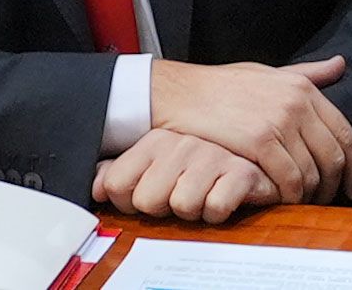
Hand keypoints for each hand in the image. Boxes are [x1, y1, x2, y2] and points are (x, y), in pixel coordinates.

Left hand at [92, 127, 271, 222]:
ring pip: (181, 206)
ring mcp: (212, 156)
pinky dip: (218, 212)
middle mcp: (182, 144)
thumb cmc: (202, 163)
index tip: (150, 193)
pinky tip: (222, 198)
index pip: (117, 186)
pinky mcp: (242, 171)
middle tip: (181, 194)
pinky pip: (214, 208)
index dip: (131, 201)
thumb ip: (121, 171)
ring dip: (193, 210)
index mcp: (156, 140)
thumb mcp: (156, 161)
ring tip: (204, 195)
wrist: (257, 151)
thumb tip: (94, 183)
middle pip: (147, 201)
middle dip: (163, 208)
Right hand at [149, 57, 351, 205]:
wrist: (184, 92)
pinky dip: (291, 196)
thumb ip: (308, 73)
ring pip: (312, 172)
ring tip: (303, 204)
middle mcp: (297, 104)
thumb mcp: (271, 72)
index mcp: (303, 88)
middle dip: (334, 186)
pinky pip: (289, 178)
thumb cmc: (224, 85)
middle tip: (327, 200)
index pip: (345, 132)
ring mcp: (279, 122)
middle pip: (333, 156)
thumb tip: (340, 65)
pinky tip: (284, 201)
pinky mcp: (259, 141)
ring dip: (311, 195)